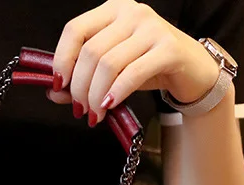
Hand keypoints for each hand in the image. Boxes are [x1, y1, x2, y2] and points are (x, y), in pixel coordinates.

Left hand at [49, 0, 220, 124]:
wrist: (190, 70)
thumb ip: (80, 79)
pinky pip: (131, 73)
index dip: (61, 60)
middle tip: (80, 110)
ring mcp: (151, 27)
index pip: (74, 30)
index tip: (58, 86)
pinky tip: (110, 106)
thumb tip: (53, 94)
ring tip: (95, 114)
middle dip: (79, 88)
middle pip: (90, 52)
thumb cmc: (146, 66)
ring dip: (95, 96)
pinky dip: (116, 93)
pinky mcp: (168, 48)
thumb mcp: (110, 71)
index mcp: (112, 11)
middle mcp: (131, 12)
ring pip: (108, 64)